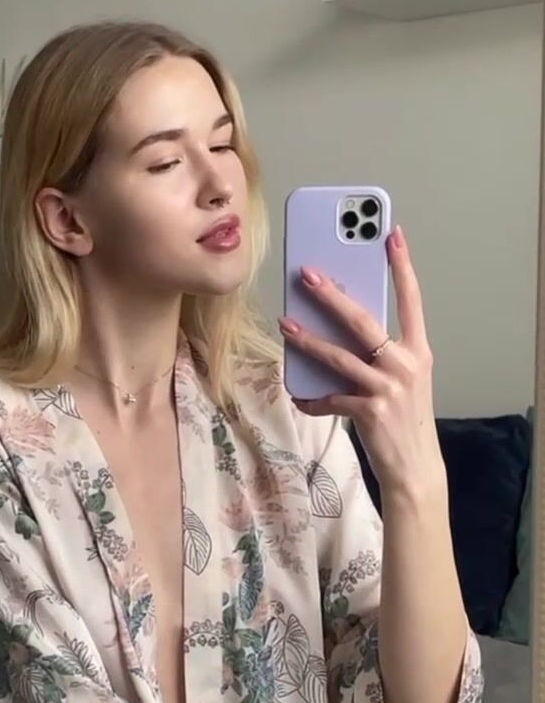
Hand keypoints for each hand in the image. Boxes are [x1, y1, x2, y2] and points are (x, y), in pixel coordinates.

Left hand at [279, 224, 443, 496]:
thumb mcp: (402, 381)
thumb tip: (338, 330)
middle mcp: (406, 364)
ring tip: (286, 323)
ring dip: (308, 339)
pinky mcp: (371, 411)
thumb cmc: (404, 420)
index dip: (401, 266)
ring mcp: (389, 388)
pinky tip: (301, 397)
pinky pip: (332, 398)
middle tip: (308, 274)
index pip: (411, 300)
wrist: (414, 469)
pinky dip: (313, 398)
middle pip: (364, 321)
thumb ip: (379, 355)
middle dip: (332, 295)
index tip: (391, 234)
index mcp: (417, 351)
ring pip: (339, 355)